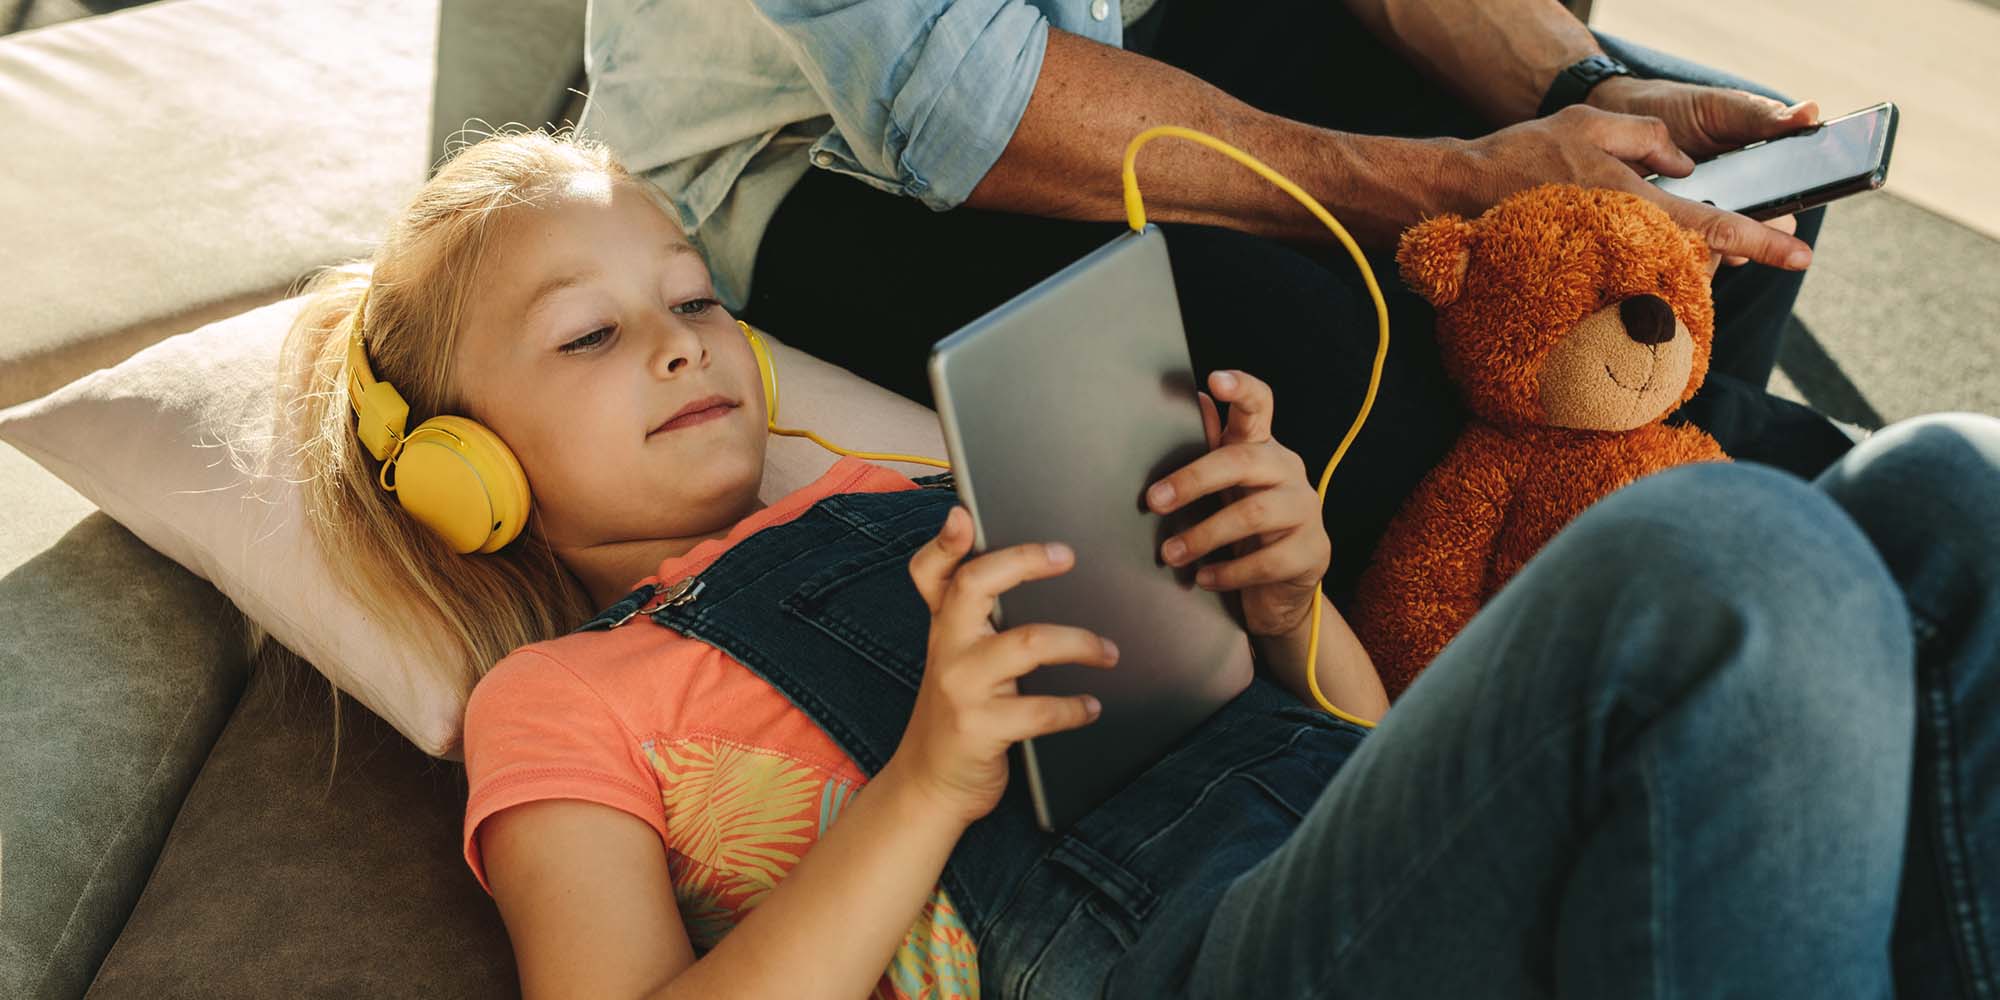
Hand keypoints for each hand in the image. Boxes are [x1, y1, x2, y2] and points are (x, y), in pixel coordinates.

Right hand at [891, 507, 1117, 825]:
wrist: (929, 785)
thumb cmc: (956, 713)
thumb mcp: (953, 658)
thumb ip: (972, 617)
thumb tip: (1021, 568)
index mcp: (943, 626)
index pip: (930, 573)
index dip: (945, 542)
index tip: (963, 513)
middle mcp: (947, 648)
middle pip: (976, 586)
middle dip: (1023, 562)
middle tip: (1066, 556)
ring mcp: (962, 688)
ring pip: (1026, 643)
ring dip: (1078, 642)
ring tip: (1108, 651)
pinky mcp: (981, 728)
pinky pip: (1040, 710)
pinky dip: (1075, 707)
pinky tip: (1092, 706)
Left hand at [1145, 370, 1328, 639]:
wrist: (1284, 584)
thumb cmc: (1246, 524)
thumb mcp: (1226, 485)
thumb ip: (1212, 447)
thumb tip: (1196, 400)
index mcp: (1263, 447)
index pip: (1260, 404)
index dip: (1241, 388)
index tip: (1215, 380)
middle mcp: (1288, 470)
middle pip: (1242, 461)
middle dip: (1193, 479)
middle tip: (1154, 500)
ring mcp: (1306, 509)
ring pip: (1254, 514)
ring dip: (1204, 535)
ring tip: (1170, 553)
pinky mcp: (1312, 550)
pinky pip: (1268, 561)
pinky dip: (1230, 572)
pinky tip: (1204, 578)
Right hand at [1445, 102, 1813, 269]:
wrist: (1458, 196)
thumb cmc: (1518, 158)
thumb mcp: (1587, 123)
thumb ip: (1644, 138)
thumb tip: (1684, 164)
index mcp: (1633, 204)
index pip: (1713, 227)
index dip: (1761, 242)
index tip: (1799, 255)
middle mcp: (1623, 241)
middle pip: (1697, 259)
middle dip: (1729, 253)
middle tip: (1752, 241)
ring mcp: (1605, 264)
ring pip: (1668, 272)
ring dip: (1689, 262)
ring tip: (1696, 248)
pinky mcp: (1586, 275)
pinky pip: (1634, 277)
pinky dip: (1652, 267)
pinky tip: (1644, 254)